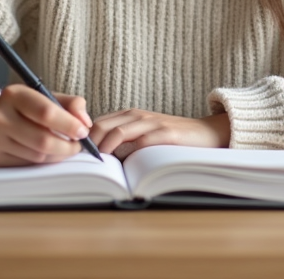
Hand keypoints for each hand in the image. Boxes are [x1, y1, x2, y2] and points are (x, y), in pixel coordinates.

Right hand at [0, 85, 91, 166]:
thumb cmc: (21, 108)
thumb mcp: (43, 96)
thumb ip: (70, 104)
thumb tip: (85, 122)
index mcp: (14, 95)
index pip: (46, 112)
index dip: (69, 124)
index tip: (83, 131)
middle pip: (43, 139)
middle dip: (68, 146)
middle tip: (78, 145)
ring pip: (37, 155)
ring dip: (58, 155)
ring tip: (65, 148)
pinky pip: (28, 165)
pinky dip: (43, 161)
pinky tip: (47, 153)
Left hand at [90, 109, 230, 158]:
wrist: (206, 133)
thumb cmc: (172, 139)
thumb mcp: (144, 135)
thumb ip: (123, 141)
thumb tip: (98, 160)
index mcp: (129, 115)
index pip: (97, 123)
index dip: (84, 140)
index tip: (77, 158)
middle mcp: (137, 115)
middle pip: (101, 126)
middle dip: (89, 146)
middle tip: (84, 165)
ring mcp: (151, 123)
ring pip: (117, 132)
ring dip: (104, 150)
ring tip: (98, 167)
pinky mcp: (165, 134)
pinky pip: (140, 142)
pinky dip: (128, 155)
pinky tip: (122, 167)